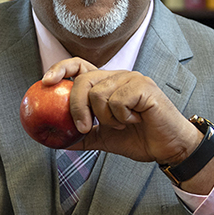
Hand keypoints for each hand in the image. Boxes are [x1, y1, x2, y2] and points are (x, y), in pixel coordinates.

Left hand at [42, 58, 200, 165]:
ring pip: (99, 94)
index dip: (60, 69)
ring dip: (106, 118)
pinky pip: (118, 101)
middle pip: (83, 81)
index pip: (79, 66)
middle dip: (77, 107)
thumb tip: (57, 141)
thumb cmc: (139, 139)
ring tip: (123, 124)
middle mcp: (117, 76)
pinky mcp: (144, 87)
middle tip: (82, 128)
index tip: (45, 83)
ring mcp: (131, 78)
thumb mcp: (103, 138)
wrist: (168, 148)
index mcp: (106, 84)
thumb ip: (82, 136)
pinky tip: (136, 120)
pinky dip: (122, 117)